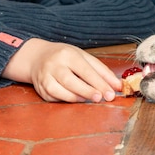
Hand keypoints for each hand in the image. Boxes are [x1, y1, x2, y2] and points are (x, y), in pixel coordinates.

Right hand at [3, 38, 120, 102]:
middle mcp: (54, 65)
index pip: (85, 70)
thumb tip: (118, 86)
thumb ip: (101, 71)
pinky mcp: (41, 89)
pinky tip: (76, 99)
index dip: (99, 83)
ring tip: (89, 100)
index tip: (110, 93)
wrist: (37, 57)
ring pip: (60, 91)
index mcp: (67, 54)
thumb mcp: (83, 57)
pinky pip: (55, 98)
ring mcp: (45, 78)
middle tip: (101, 99)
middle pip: (71, 81)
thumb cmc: (65, 57)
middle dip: (87, 91)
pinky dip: (66, 100)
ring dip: (77, 98)